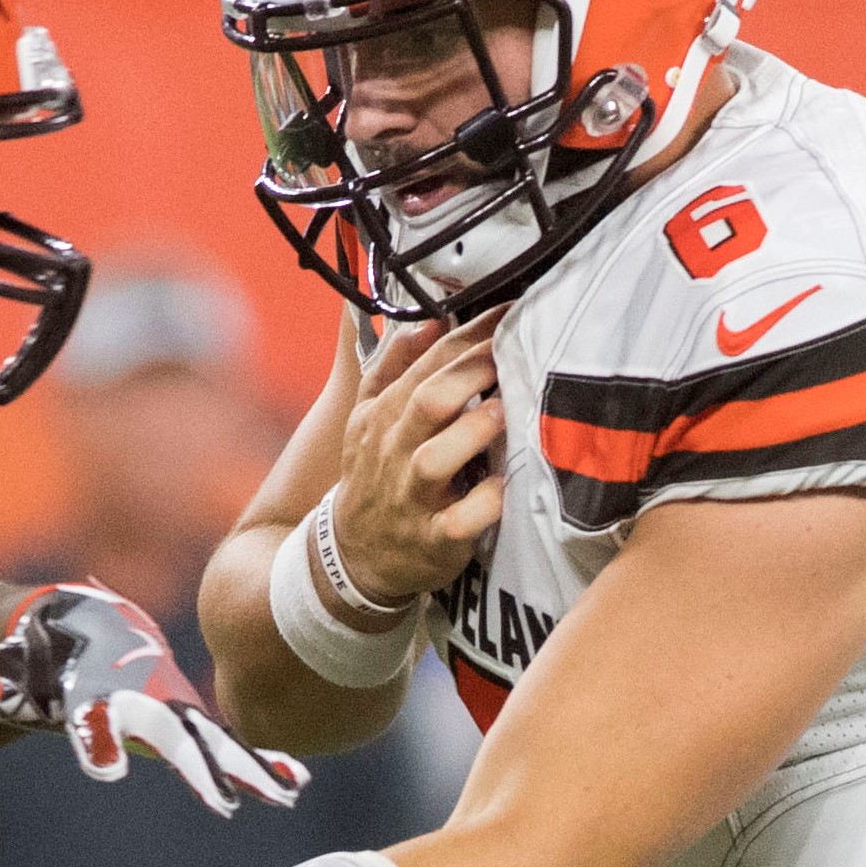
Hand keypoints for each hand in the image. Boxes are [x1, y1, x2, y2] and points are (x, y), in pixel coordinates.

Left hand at [0, 584, 308, 815]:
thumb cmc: (23, 656)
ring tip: (283, 794)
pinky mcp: (179, 720)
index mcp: (83, 684)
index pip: (89, 712)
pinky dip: (254, 761)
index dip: (94, 737)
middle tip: (223, 799)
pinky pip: (219, 742)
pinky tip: (290, 783)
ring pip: (206, 738)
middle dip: (194, 763)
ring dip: (243, 766)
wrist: (74, 626)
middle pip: (166, 729)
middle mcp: (133, 693)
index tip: (105, 766)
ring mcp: (163, 704)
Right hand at [330, 312, 507, 609]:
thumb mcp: (369, 416)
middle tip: (512, 352)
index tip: (508, 312)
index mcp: (384, 416)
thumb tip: (431, 319)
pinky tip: (504, 488)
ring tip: (504, 411)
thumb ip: (396, 366)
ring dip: (472, 432)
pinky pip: (456, 523)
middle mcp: (396, 451)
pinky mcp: (432, 539)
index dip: (467, 335)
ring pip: (436, 460)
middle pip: (427, 402)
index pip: (426, 365)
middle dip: (470, 373)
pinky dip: (481, 506)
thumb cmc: (375, 474)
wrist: (353, 554)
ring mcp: (412, 497)